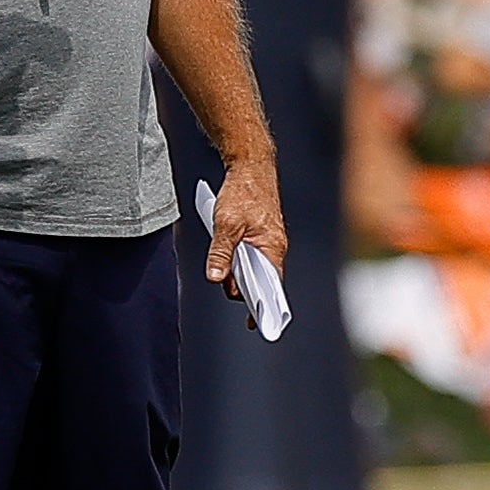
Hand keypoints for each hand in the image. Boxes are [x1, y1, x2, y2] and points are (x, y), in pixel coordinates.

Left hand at [205, 158, 287, 307]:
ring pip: (252, 266)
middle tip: (223, 280)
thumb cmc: (243, 192)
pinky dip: (238, 258)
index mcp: (272, 248)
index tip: (253, 323)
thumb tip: (215, 277)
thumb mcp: (225, 224)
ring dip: (236, 270)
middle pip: (258, 279)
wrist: (251, 166)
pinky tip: (227, 252)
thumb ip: (220, 252)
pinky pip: (251, 254)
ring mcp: (269, 241)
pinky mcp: (262, 234)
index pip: (271, 287)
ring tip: (221, 263)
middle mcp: (274, 247)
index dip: (261, 306)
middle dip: (239, 285)